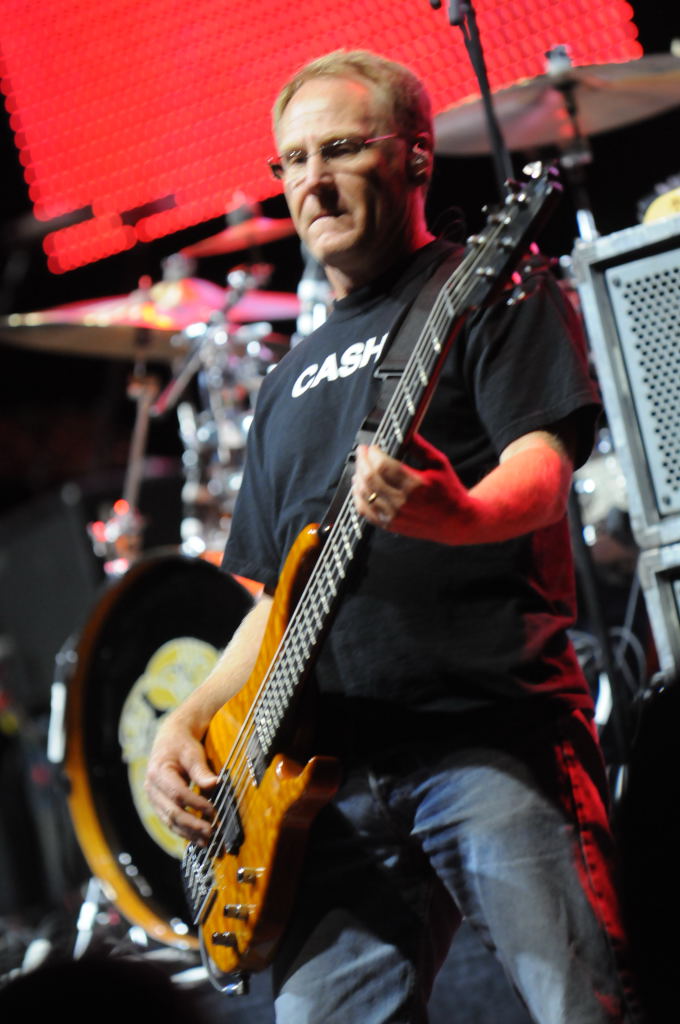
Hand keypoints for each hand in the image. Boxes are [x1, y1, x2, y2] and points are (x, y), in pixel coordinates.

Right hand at [144, 707, 218, 845]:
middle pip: (171, 812)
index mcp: (158, 772)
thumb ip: (201, 770)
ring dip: (188, 833)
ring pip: (169, 821)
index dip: (195, 804)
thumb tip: (214, 784)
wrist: (170, 740)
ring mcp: (153, 799)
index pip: (177, 794)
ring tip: (207, 842)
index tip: (213, 811)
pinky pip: (170, 822)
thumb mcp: (193, 752)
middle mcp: (151, 788)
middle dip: (192, 825)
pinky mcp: (158, 805)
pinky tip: (197, 839)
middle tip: (211, 833)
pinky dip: (184, 831)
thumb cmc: (183, 745)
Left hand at [352, 434, 471, 542]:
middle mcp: (403, 502)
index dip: (373, 454)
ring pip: (365, 495)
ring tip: (359, 468)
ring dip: (358, 478)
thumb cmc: (449, 491)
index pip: (383, 466)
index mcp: (416, 484)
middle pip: (370, 479)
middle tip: (362, 453)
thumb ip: (420, 447)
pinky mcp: (391, 525)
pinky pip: (366, 512)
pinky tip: (359, 488)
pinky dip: (358, 498)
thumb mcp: (440, 464)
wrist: (457, 522)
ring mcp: (395, 516)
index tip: (371, 447)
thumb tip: (405, 431)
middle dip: (362, 462)